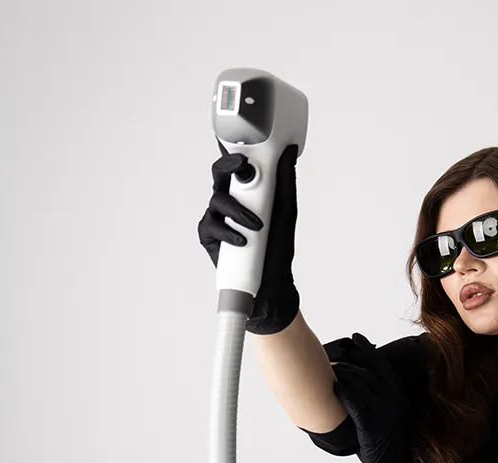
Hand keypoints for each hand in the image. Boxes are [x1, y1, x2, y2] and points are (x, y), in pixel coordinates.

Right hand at [197, 143, 299, 334]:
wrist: (270, 283)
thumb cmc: (277, 247)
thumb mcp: (286, 210)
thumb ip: (285, 181)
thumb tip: (288, 152)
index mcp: (246, 191)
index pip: (237, 164)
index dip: (236, 150)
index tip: (245, 144)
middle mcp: (229, 201)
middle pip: (219, 174)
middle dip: (229, 166)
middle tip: (242, 166)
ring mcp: (217, 218)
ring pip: (218, 200)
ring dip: (239, 211)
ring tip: (257, 225)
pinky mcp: (208, 236)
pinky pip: (213, 226)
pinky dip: (229, 232)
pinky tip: (242, 241)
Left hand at [328, 334, 439, 462]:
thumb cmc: (389, 454)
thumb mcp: (390, 423)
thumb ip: (381, 403)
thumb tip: (361, 385)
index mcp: (401, 399)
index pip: (384, 366)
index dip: (368, 351)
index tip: (356, 337)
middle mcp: (396, 402)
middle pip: (372, 369)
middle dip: (353, 356)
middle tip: (335, 349)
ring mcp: (386, 414)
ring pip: (362, 383)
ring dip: (343, 372)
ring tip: (328, 367)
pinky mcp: (373, 427)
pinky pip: (356, 403)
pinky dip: (344, 392)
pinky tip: (333, 387)